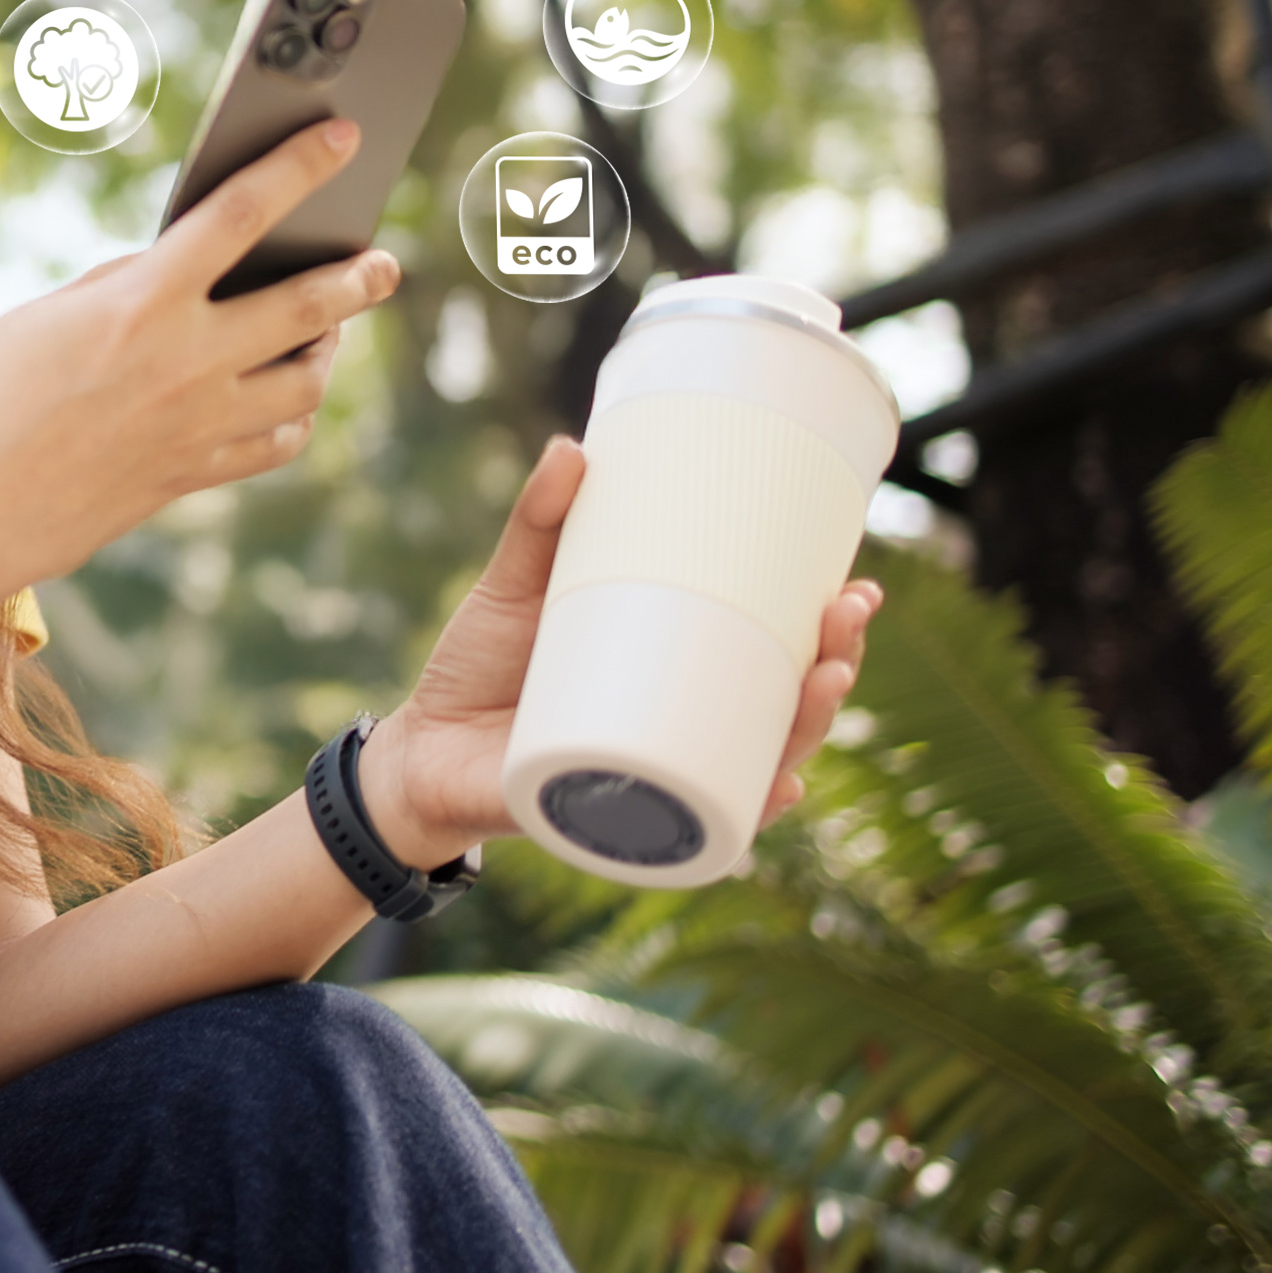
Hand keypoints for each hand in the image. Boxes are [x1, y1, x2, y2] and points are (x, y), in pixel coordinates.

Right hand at [0, 117, 401, 603]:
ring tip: (331, 332)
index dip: (299, 167)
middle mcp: (186, 361)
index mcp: (142, 302)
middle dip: (358, 277)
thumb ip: (119, 287)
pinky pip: (274, 443)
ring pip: (305, 382)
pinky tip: (289, 400)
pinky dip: (293, 416)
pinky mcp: (192, 476)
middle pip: (308, 305)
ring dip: (329, 351)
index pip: (242, 213)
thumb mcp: (42, 317)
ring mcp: (198, 425)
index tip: (340, 138)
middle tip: (382, 262)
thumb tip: (174, 274)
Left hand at [355, 435, 884, 868]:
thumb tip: (571, 447)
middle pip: (784, 710)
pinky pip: (696, 825)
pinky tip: (777, 791)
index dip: (828, 630)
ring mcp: (659, 778)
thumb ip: (540, 522)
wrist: (415, 752)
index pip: (775, 655)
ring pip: (757, 764)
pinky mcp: (619, 816)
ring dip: (806, 731)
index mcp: (678, 674)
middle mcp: (684, 731)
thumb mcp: (514, 587)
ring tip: (823, 684)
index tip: (856, 585)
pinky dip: (743, 812)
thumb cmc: (476, 668)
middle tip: (843, 625)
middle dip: (833, 670)